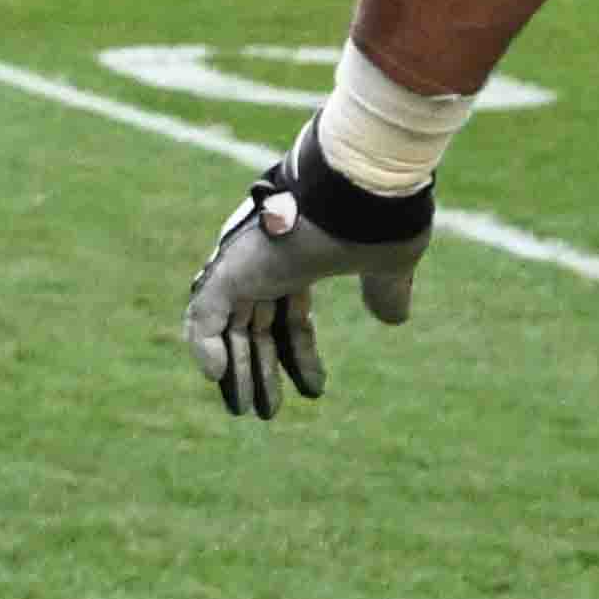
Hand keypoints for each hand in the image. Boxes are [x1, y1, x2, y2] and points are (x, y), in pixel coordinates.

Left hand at [181, 145, 434, 421]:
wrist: (366, 186)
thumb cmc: (380, 217)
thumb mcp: (387, 266)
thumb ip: (385, 291)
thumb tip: (394, 319)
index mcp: (300, 260)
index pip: (289, 316)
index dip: (299, 355)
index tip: (313, 392)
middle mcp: (268, 262)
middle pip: (255, 326)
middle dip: (259, 370)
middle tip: (263, 412)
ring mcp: (247, 262)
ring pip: (227, 327)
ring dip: (234, 371)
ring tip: (245, 411)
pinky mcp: (232, 266)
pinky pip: (204, 313)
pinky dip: (204, 345)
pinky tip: (216, 378)